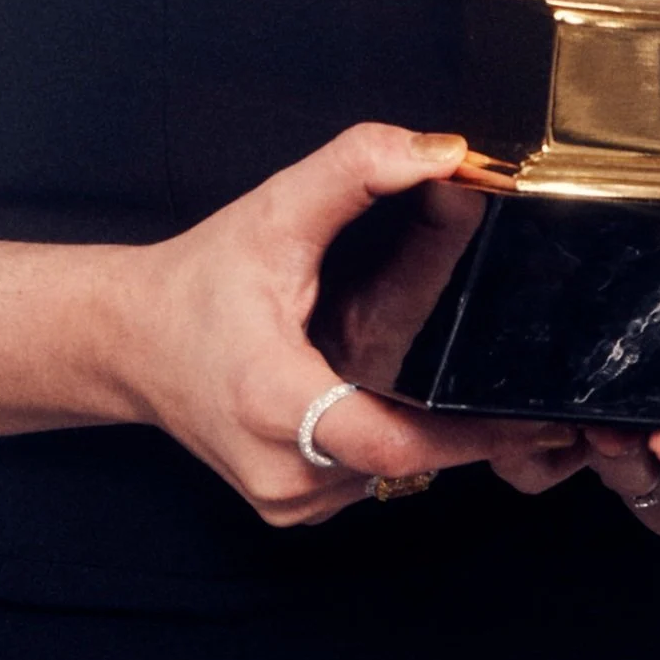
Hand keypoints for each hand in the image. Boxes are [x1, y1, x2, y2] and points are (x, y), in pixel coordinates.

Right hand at [126, 123, 603, 525]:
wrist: (127, 340)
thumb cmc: (196, 282)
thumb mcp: (274, 212)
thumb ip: (356, 168)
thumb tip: (444, 152)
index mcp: (275, 400)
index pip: (396, 442)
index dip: (471, 436)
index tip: (532, 418)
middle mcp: (282, 467)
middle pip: (407, 460)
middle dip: (467, 429)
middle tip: (523, 398)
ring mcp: (285, 499)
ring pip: (390, 474)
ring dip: (420, 431)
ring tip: (427, 378)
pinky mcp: (289, 508)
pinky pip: (363, 481)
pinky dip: (383, 444)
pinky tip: (374, 399)